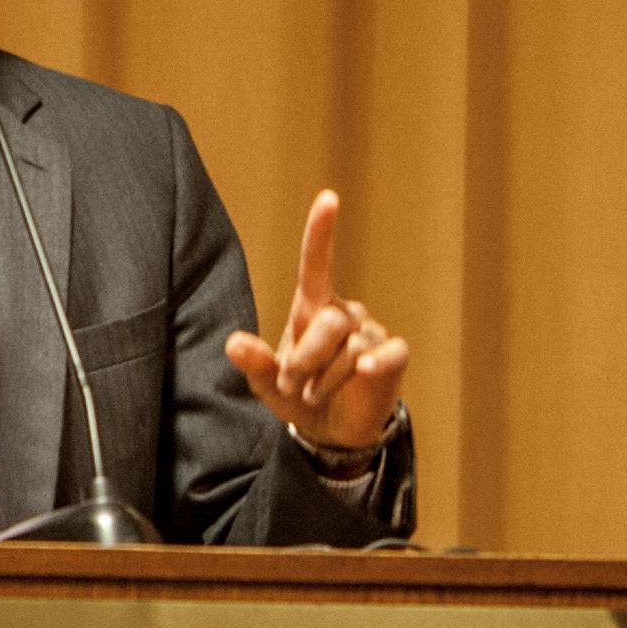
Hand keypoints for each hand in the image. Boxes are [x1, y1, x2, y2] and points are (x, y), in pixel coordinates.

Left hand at [223, 189, 407, 450]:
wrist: (331, 429)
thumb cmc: (298, 395)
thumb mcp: (268, 384)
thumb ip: (254, 363)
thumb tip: (233, 343)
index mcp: (312, 308)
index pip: (317, 264)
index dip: (321, 232)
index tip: (328, 198)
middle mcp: (345, 312)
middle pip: (330, 322)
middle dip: (306, 360)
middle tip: (296, 385)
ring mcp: (372, 333)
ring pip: (351, 348)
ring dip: (326, 379)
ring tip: (317, 394)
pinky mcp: (393, 356)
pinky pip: (387, 354)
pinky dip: (374, 365)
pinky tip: (366, 373)